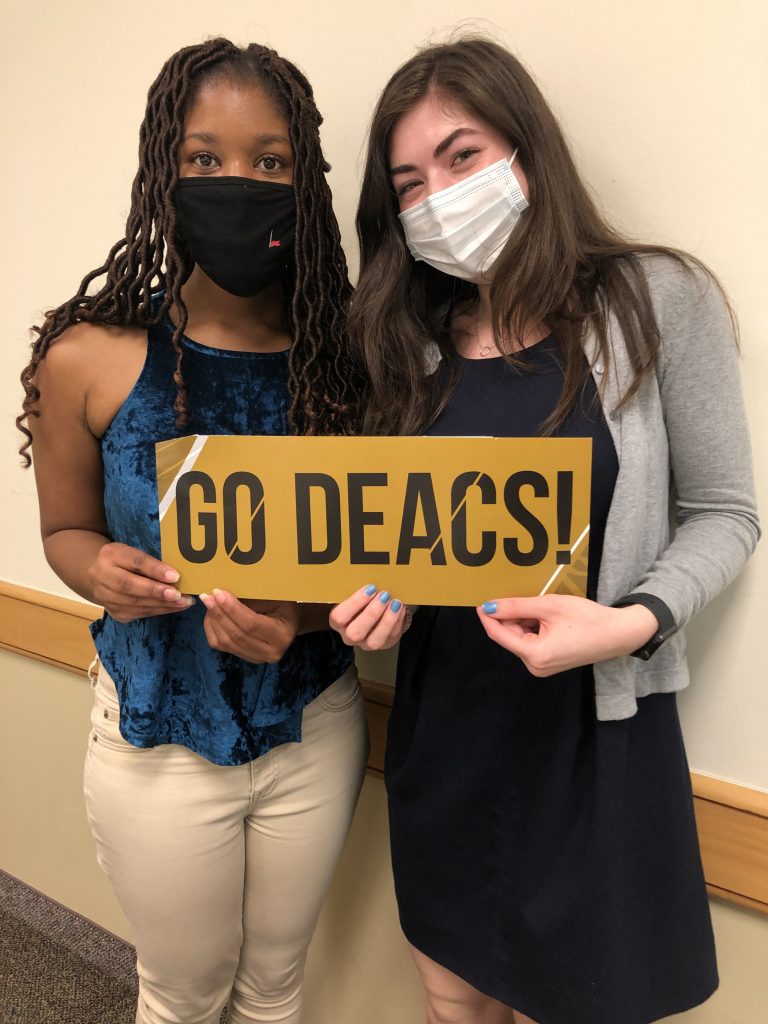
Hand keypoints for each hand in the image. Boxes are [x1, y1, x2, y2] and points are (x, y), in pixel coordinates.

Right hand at [87, 542, 192, 622]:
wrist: (100, 577)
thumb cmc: (125, 561)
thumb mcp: (133, 553)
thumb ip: (150, 562)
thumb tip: (176, 574)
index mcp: (110, 555)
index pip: (134, 561)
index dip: (154, 569)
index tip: (175, 575)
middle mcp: (103, 576)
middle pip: (130, 585)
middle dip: (156, 591)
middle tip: (178, 594)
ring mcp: (106, 597)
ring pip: (135, 603)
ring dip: (163, 604)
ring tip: (183, 602)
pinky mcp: (115, 612)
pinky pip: (139, 612)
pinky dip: (159, 610)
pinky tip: (175, 607)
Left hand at [200, 589, 300, 663]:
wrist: (288, 621)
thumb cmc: (283, 604)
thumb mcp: (274, 597)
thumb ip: (252, 598)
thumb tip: (224, 593)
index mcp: (281, 635)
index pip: (251, 624)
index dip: (232, 609)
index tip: (218, 593)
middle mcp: (270, 652)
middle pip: (237, 635)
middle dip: (219, 613)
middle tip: (207, 596)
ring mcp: (256, 658)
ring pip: (225, 642)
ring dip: (214, 620)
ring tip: (209, 602)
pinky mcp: (244, 657)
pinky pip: (220, 645)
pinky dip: (212, 628)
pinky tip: (211, 614)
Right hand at [329, 585, 409, 650]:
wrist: (376, 613)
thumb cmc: (363, 600)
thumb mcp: (356, 595)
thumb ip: (358, 589)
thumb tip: (370, 572)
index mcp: (338, 622)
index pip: (339, 617)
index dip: (354, 603)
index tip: (370, 588)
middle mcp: (349, 636)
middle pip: (355, 633)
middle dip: (371, 614)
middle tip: (384, 595)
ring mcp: (366, 643)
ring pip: (374, 641)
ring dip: (386, 621)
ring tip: (395, 603)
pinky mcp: (384, 644)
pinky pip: (390, 637)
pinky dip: (397, 621)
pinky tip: (400, 608)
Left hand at [476, 595, 657, 675]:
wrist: (617, 634)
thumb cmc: (588, 620)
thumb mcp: (549, 607)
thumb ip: (517, 607)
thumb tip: (490, 607)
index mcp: (535, 655)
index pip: (499, 634)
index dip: (488, 616)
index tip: (480, 601)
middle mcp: (535, 666)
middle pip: (510, 636)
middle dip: (511, 616)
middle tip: (524, 597)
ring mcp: (542, 666)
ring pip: (520, 638)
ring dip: (523, 621)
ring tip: (544, 608)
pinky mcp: (548, 662)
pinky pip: (531, 642)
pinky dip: (532, 627)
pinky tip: (546, 617)